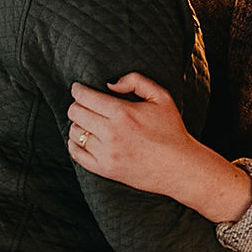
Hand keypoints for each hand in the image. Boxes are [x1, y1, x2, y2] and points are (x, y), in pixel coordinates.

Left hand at [66, 74, 195, 196]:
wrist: (178, 166)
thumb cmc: (171, 131)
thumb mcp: (161, 97)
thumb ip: (136, 81)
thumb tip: (111, 85)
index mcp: (123, 113)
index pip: (85, 97)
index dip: (78, 90)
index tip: (78, 89)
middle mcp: (111, 133)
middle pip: (75, 113)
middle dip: (77, 105)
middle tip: (84, 104)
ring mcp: (106, 153)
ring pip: (74, 133)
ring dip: (77, 124)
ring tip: (86, 122)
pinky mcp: (105, 169)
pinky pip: (76, 155)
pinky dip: (74, 144)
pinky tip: (83, 139)